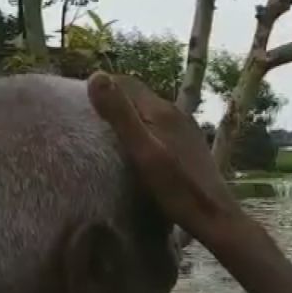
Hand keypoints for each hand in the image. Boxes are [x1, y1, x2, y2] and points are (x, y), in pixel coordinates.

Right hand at [87, 72, 240, 236]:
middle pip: (137, 97)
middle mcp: (177, 113)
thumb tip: (95, 76)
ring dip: (128, 117)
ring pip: (149, 113)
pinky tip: (135, 150)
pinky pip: (160, 129)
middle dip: (113, 102)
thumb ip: (120, 115)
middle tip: (87, 119)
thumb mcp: (143, 152)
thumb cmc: (176, 189)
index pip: (126, 83)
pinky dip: (143, 131)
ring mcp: (186, 130)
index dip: (102, 86)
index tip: (78, 102)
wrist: (214, 216)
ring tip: (106, 135)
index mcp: (162, 110)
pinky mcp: (190, 146)